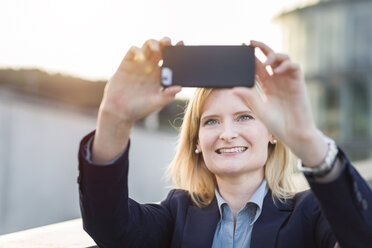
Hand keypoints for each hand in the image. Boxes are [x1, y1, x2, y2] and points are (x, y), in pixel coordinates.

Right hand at [92, 38, 181, 163]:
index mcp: (160, 76)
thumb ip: (167, 96)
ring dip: (153, 43)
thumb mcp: (156, 103)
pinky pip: (133, 50)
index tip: (182, 44)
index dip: (177, 51)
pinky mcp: (127, 63)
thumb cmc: (139, 109)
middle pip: (161, 49)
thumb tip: (180, 88)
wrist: (119, 111)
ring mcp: (139, 64)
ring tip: (157, 48)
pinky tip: (141, 58)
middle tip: (169, 43)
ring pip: (148, 46)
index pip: (171, 60)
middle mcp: (151, 68)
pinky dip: (138, 51)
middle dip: (166, 43)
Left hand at [232, 41, 326, 165]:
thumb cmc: (277, 124)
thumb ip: (249, 97)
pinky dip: (286, 65)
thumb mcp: (259, 109)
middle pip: (270, 57)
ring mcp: (288, 80)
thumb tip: (233, 88)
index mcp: (267, 84)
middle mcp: (277, 79)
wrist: (294, 133)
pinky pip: (294, 67)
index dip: (251, 56)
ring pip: (283, 58)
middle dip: (261, 47)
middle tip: (249, 42)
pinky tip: (277, 71)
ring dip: (274, 55)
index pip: (258, 65)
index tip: (241, 48)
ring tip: (267, 61)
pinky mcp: (299, 83)